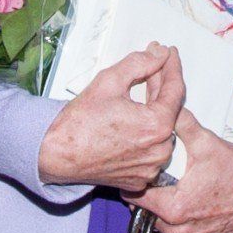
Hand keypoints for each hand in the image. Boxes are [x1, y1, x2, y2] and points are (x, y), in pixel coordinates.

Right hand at [40, 47, 183, 193]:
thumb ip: (140, 63)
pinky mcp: (140, 178)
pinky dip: (146, 133)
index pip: (176, 90)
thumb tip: (159, 55)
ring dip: (155, 110)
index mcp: (156, 127)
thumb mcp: (109, 81)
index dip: (172, 67)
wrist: (57, 154)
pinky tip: (134, 119)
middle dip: (161, 86)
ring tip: (142, 92)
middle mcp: (159, 151)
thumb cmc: (78, 124)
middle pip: (170, 110)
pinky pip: (151, 150)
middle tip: (152, 66)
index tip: (169, 54)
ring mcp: (150, 168)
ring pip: (163, 131)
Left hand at [138, 112, 232, 232]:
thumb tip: (162, 107)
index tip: (143, 176)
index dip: (138, 185)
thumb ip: (179, 124)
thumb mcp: (205, 142)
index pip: (137, 199)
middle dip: (153, 201)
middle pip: (149, 216)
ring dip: (167, 219)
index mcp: (175, 208)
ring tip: (180, 199)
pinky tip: (193, 216)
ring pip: (163, 232)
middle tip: (165, 186)